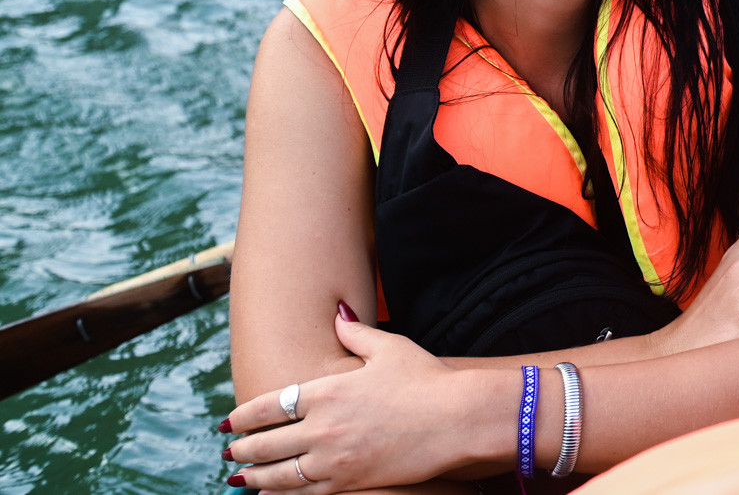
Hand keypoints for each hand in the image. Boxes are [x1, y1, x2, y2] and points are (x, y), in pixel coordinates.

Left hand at [224, 306, 497, 491]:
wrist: (456, 418)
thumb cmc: (426, 379)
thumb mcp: (390, 348)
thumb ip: (355, 333)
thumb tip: (338, 313)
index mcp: (327, 390)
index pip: (269, 405)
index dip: (243, 415)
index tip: (229, 420)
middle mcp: (322, 427)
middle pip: (266, 443)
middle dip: (241, 448)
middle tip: (229, 451)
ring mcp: (334, 459)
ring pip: (278, 474)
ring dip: (253, 476)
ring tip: (240, 477)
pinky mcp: (349, 482)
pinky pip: (303, 494)